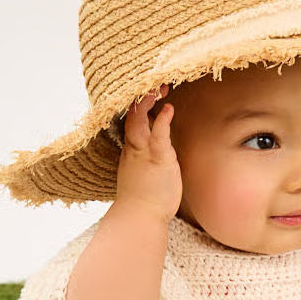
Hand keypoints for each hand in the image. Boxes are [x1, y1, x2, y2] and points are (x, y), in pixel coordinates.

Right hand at [117, 85, 182, 219]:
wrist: (139, 217)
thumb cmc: (143, 197)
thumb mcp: (143, 171)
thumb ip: (149, 155)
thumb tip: (157, 145)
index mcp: (131, 148)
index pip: (131, 119)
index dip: (138, 103)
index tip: (147, 90)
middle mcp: (135, 147)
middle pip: (132, 114)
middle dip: (141, 96)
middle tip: (154, 82)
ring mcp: (144, 152)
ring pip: (140, 121)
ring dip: (148, 101)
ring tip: (159, 87)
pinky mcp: (158, 160)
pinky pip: (158, 137)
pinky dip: (162, 122)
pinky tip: (169, 109)